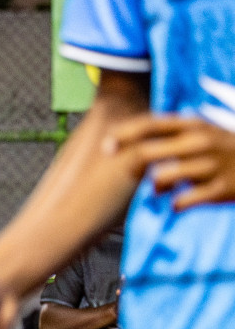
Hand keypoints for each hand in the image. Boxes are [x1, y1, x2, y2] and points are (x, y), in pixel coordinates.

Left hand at [107, 114, 234, 210]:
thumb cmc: (223, 150)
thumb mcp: (201, 133)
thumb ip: (169, 136)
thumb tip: (130, 144)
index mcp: (194, 124)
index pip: (151, 124)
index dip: (124, 134)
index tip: (106, 147)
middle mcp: (202, 141)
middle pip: (149, 152)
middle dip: (132, 165)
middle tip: (130, 174)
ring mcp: (212, 164)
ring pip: (162, 177)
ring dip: (155, 186)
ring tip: (163, 188)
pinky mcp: (222, 188)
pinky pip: (183, 200)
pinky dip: (175, 204)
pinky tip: (178, 203)